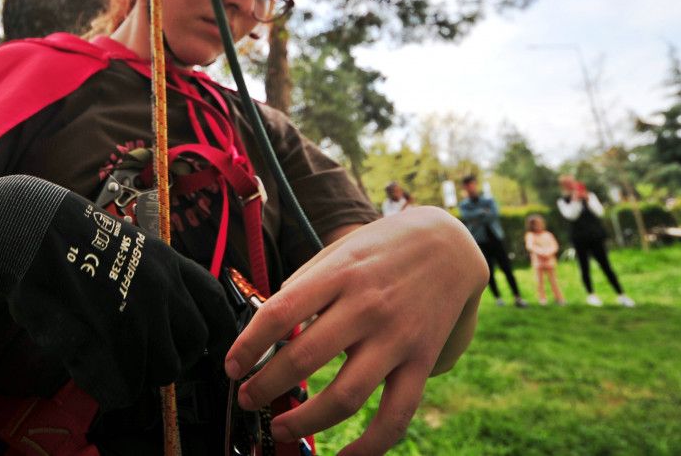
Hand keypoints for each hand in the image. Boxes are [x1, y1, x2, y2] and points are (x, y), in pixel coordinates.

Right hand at [0, 175, 236, 408]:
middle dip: (172, 358)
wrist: (33, 234)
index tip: (212, 349)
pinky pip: (124, 389)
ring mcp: (137, 318)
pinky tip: (89, 366)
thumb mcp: (134, 248)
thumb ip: (159, 283)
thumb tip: (172, 323)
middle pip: (192, 347)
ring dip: (138, 373)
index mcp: (170, 266)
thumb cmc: (73, 240)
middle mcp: (162, 292)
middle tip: (143, 357)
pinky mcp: (107, 344)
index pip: (216, 307)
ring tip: (109, 356)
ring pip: (161, 372)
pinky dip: (109, 387)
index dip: (219, 334)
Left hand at [224, 207, 487, 454]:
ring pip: (345, 397)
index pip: (280, 314)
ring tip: (279, 428)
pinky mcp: (422, 362)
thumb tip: (268, 327)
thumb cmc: (381, 248)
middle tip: (247, 398)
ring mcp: (397, 338)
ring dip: (305, 421)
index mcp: (339, 275)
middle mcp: (367, 307)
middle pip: (305, 359)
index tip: (232, 366)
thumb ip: (305, 286)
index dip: (248, 346)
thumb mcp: (338, 251)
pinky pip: (395, 416)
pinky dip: (368, 447)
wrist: (448, 243)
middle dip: (266, 387)